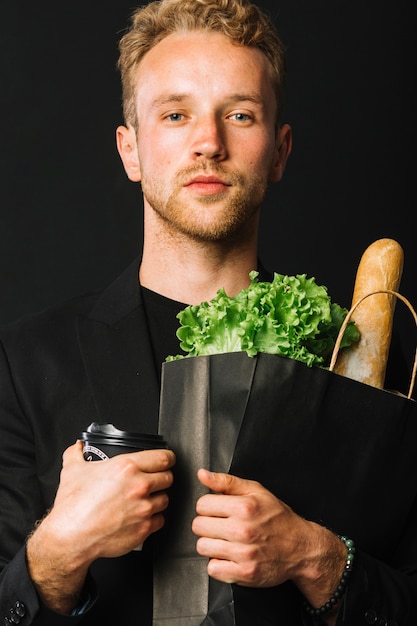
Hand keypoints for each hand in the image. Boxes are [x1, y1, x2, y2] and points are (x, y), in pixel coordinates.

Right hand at [26, 441, 175, 612]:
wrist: (70, 537)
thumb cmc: (73, 506)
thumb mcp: (72, 471)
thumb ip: (76, 453)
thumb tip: (77, 447)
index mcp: (126, 467)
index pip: (164, 457)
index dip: (166, 458)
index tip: (165, 461)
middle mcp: (139, 486)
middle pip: (168, 477)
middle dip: (161, 479)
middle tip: (150, 482)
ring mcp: (143, 508)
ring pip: (165, 499)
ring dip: (156, 499)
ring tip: (141, 501)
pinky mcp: (144, 528)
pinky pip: (160, 520)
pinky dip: (152, 519)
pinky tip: (139, 517)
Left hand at [192, 469, 345, 611]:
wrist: (301, 548)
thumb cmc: (278, 518)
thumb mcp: (256, 491)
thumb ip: (226, 482)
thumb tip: (202, 475)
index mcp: (244, 507)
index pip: (202, 504)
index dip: (208, 506)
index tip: (218, 511)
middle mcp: (243, 530)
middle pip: (198, 526)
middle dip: (208, 525)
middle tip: (222, 526)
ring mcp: (243, 553)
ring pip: (202, 547)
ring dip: (211, 545)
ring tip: (226, 541)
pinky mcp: (244, 573)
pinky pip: (212, 569)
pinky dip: (218, 564)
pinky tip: (230, 557)